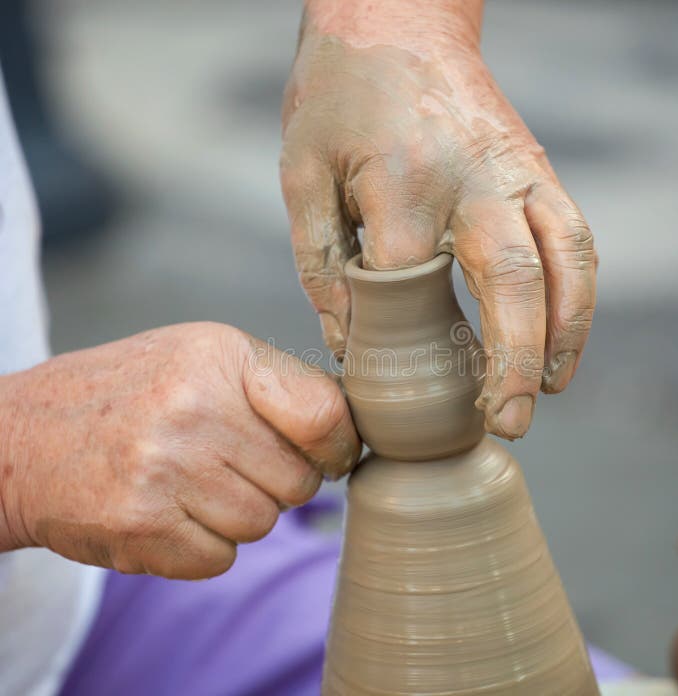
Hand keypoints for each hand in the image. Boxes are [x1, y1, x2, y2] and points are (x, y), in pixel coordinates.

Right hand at [0, 322, 360, 578]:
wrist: (25, 436)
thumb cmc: (132, 392)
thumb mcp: (203, 356)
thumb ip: (278, 385)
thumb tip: (345, 434)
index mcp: (219, 357)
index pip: (323, 415)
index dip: (337, 446)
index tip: (328, 455)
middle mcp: (192, 407)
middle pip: (297, 483)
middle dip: (274, 482)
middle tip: (227, 463)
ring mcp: (163, 468)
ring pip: (261, 524)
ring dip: (235, 515)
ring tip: (189, 483)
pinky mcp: (140, 524)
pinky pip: (220, 560)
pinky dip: (202, 546)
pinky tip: (167, 512)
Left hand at [281, 0, 596, 439]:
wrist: (400, 16)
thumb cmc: (342, 94)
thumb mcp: (303, 169)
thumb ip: (321, 260)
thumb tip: (350, 343)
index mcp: (404, 183)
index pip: (409, 289)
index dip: (401, 351)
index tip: (391, 394)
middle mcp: (476, 180)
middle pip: (513, 285)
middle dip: (515, 364)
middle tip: (507, 423)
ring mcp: (518, 172)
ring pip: (566, 262)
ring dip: (564, 335)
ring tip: (547, 390)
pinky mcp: (539, 168)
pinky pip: (574, 238)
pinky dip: (578, 296)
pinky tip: (561, 335)